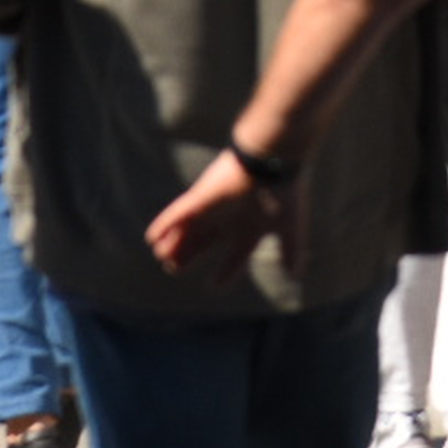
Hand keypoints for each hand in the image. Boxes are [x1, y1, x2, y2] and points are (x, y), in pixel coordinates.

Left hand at [146, 150, 297, 289]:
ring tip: (161, 256)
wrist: (274, 160)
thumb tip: (295, 274)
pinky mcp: (200, 198)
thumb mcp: (290, 226)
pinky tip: (151, 238)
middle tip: (174, 268)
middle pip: (205, 242)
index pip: (235, 256)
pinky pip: (177, 214)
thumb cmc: (284, 190)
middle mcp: (230, 220)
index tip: (215, 286)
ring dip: (174, 244)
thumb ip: (290, 249)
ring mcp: (213, 209)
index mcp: (251, 229)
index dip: (226, 272)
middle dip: (190, 255)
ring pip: (188, 230)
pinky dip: (164, 226)